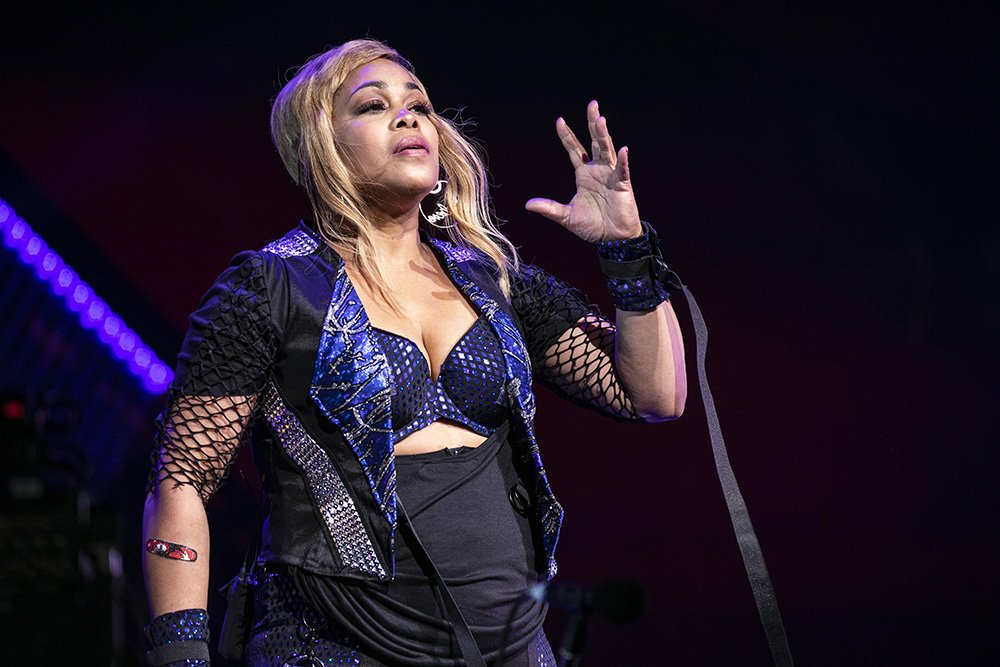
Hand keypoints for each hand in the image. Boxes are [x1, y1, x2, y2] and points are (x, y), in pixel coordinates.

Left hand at [525, 100, 641, 242]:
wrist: (611, 239)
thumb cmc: (592, 226)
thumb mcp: (566, 216)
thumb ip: (549, 208)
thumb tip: (528, 204)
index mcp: (583, 174)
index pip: (574, 150)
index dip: (567, 136)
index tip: (559, 120)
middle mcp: (597, 170)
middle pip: (594, 142)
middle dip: (592, 123)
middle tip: (592, 105)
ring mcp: (610, 175)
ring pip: (607, 150)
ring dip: (604, 136)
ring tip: (600, 120)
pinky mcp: (622, 185)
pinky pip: (622, 170)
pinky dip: (621, 160)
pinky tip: (622, 150)